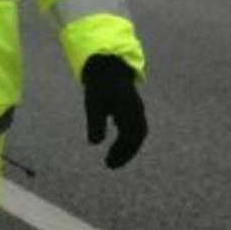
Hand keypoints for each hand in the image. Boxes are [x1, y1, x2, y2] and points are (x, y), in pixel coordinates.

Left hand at [81, 54, 145, 168]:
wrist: (106, 64)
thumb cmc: (99, 85)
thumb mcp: (94, 104)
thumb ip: (96, 123)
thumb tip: (94, 143)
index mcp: (130, 112)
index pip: (130, 139)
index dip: (122, 153)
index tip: (109, 164)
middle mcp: (136, 112)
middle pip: (136, 138)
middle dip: (125, 153)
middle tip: (111, 165)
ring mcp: (136, 109)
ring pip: (136, 132)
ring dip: (126, 146)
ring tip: (112, 157)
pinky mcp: (131, 106)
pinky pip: (133, 126)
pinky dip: (126, 136)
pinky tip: (116, 140)